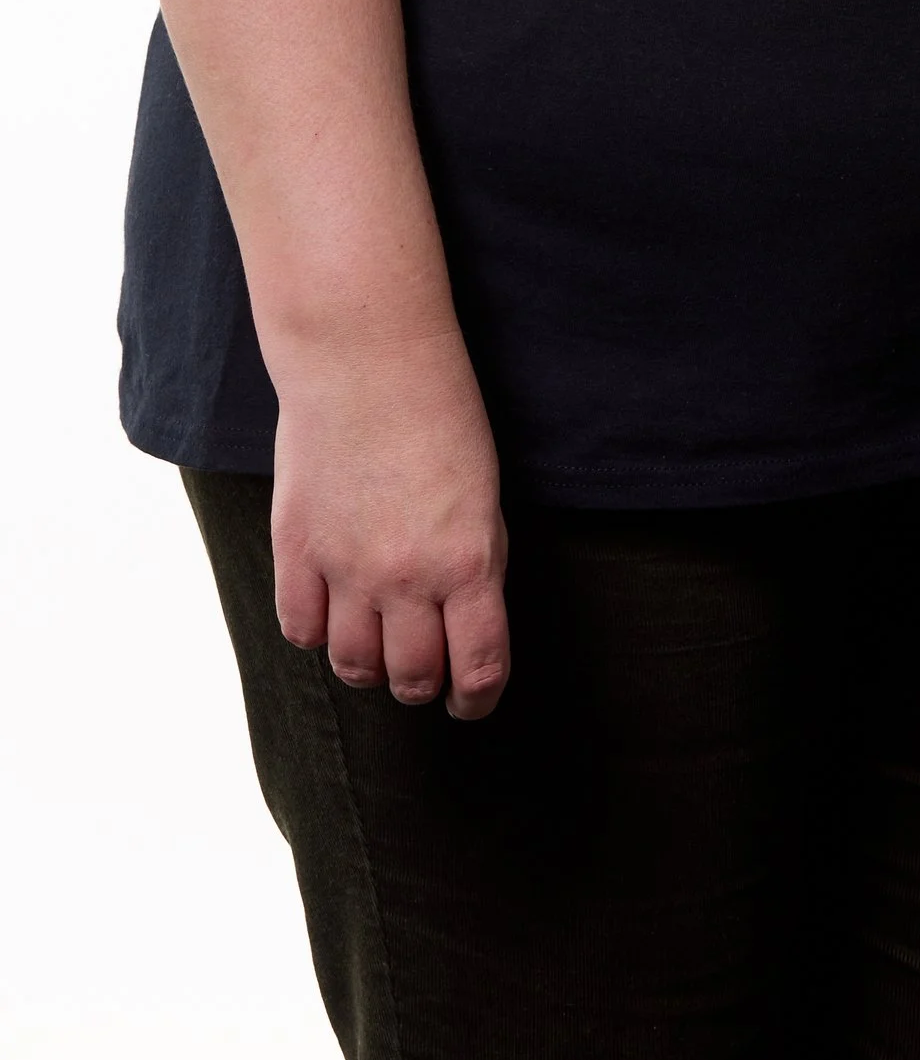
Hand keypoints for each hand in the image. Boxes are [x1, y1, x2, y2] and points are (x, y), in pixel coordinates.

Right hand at [269, 329, 510, 715]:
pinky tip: (330, 611)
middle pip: (410, 678)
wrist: (366, 359)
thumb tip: (464, 621)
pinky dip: (317, 632)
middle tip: (423, 670)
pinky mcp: (295, 551)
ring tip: (377, 643)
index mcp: (469, 561)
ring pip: (352, 665)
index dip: (476, 698)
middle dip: (422, 683)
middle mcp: (406, 577)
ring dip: (369, 666)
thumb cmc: (440, 413)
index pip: (477, 668)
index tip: (471, 700)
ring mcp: (345, 568)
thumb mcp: (483, 493)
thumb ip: (474, 562)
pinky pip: (300, 630)